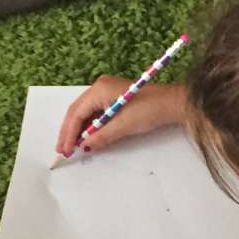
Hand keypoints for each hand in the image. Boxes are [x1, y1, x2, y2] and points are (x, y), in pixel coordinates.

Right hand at [56, 79, 187, 156]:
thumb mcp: (124, 125)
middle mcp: (100, 87)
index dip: (69, 133)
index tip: (64, 150)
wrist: (174, 103)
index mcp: (99, 89)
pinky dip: (92, 126)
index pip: (76, 113)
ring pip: (86, 113)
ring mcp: (107, 91)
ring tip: (72, 147)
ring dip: (80, 130)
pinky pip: (97, 113)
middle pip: (78, 111)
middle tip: (63, 151)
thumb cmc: (151, 110)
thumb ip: (102, 136)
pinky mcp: (115, 98)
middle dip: (70, 132)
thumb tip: (85, 147)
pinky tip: (88, 138)